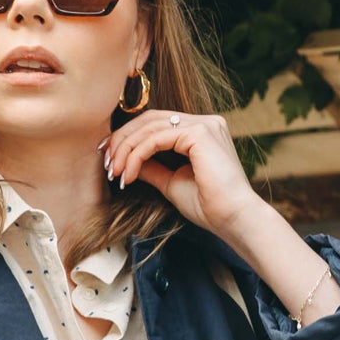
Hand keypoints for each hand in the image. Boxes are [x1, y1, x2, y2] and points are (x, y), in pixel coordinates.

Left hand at [101, 109, 265, 248]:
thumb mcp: (172, 184)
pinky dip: (138, 154)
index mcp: (200, 131)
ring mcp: (204, 124)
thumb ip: (152, 168)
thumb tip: (128, 161)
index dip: (129, 138)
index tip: (109, 159)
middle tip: (106, 163)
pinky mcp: (200, 132)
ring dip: (126, 149)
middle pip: (150, 119)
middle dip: (123, 140)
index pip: (156, 124)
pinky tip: (128, 174)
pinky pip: (158, 138)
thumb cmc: (209, 208)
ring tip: (114, 173)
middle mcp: (204, 122)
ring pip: (151, 126)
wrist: (233, 219)